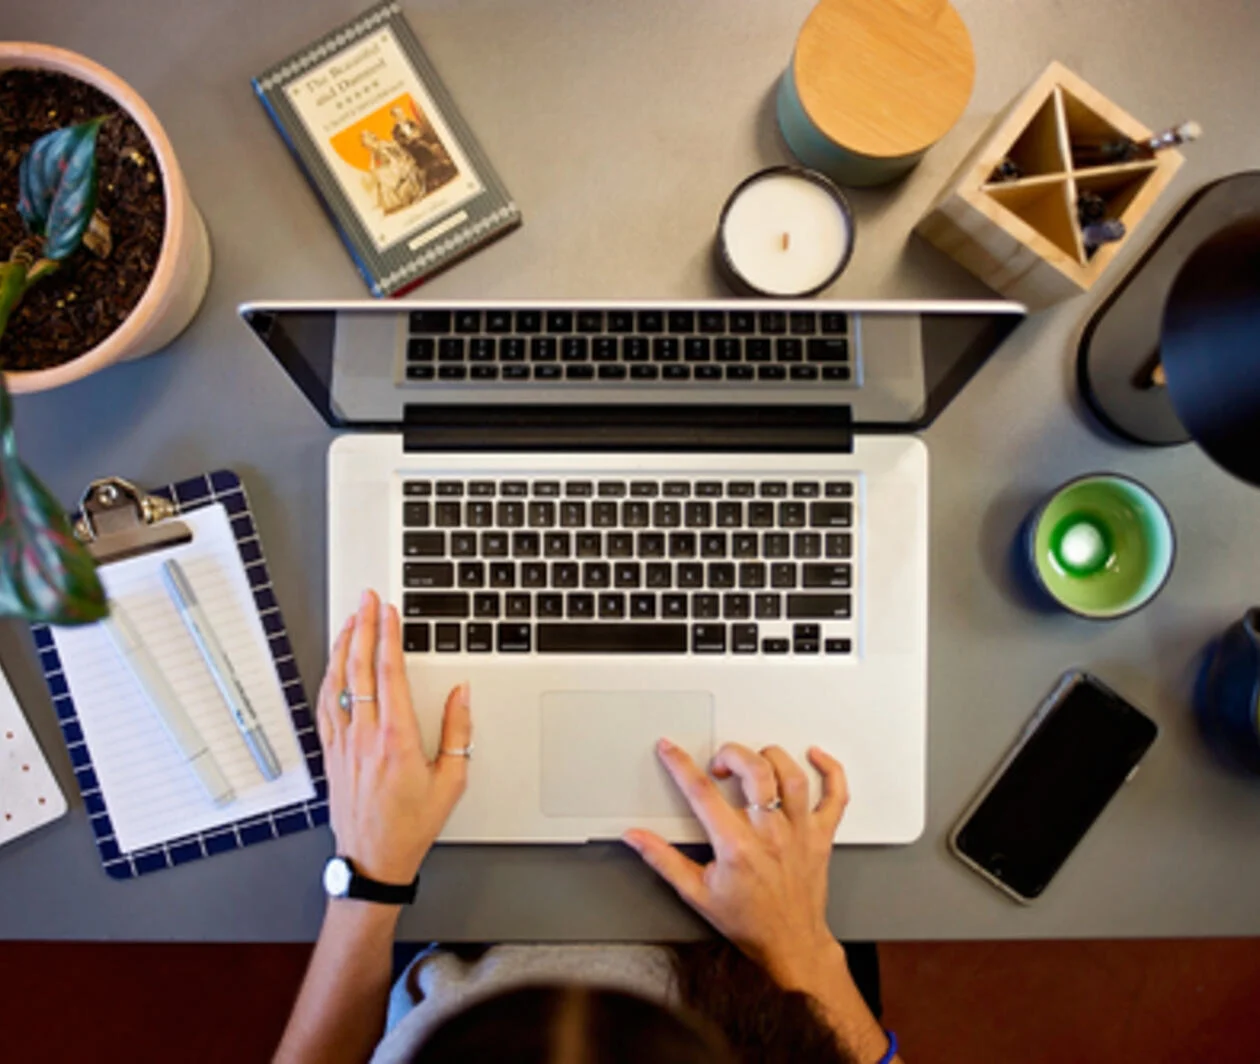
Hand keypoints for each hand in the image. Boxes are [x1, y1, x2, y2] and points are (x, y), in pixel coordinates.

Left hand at [316, 589, 470, 887]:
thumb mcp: (452, 781)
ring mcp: (343, 743)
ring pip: (337, 682)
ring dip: (343, 646)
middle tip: (367, 600)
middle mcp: (365, 736)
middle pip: (359, 668)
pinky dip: (329, 676)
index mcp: (397, 739)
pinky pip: (326, 704)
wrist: (372, 860)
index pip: (390, 673)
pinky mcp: (331, 752)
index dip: (388, 636)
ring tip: (350, 620)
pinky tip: (334, 664)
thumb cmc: (412, 825)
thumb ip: (458, 731)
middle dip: (363, 627)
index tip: (390, 611)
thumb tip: (461, 693)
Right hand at [623, 740, 848, 990]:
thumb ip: (663, 860)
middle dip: (731, 754)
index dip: (681, 765)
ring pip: (791, 775)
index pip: (702, 793)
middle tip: (718, 764)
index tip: (670, 749)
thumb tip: (636, 838)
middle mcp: (771, 834)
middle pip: (755, 771)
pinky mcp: (821, 835)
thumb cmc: (748, 921)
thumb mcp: (696, 893)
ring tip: (754, 762)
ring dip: (770, 757)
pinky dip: (830, 771)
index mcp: (736, 847)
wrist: (790, 944)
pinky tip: (815, 757)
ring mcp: (799, 832)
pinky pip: (835, 796)